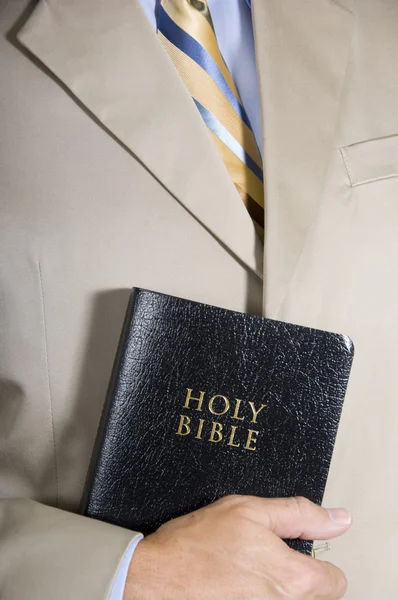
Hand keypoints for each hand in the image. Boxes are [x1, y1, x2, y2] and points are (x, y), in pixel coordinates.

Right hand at [124, 495, 350, 598]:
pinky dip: (254, 595)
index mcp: (293, 579)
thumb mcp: (251, 510)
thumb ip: (300, 514)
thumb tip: (339, 519)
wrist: (158, 575)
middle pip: (314, 595)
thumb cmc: (198, 542)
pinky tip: (235, 583)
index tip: (296, 550)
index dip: (318, 560)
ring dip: (274, 587)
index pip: (336, 581)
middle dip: (296, 575)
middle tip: (264, 557)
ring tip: (245, 569)